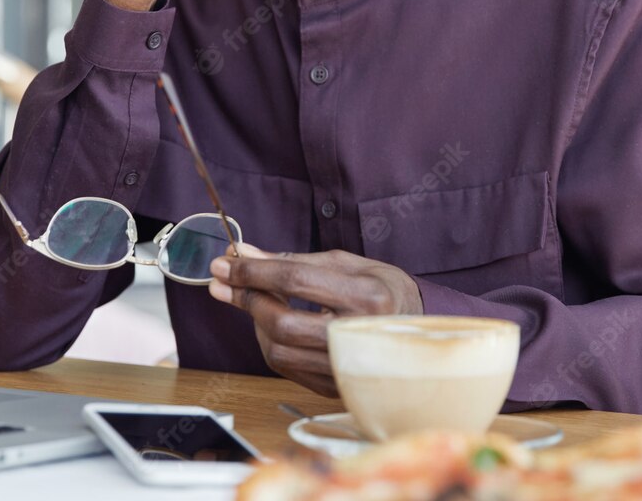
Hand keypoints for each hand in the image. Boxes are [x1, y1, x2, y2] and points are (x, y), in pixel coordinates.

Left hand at [209, 244, 423, 396]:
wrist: (417, 328)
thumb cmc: (382, 288)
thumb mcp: (345, 263)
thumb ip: (293, 260)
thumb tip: (244, 253)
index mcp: (367, 296)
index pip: (296, 279)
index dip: (253, 271)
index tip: (223, 263)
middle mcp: (358, 335)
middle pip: (282, 322)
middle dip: (247, 299)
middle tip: (227, 282)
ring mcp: (347, 367)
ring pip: (277, 350)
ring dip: (254, 321)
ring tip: (254, 299)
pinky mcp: (336, 387)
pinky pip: (285, 368)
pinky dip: (269, 342)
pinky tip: (271, 322)